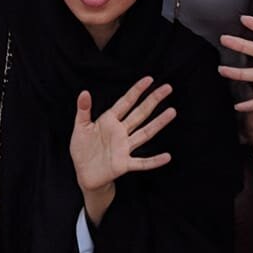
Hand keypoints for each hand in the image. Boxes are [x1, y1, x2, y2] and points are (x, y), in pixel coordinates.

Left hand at [69, 77, 174, 194]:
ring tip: (172, 111)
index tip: (149, 79)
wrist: (84, 174)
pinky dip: (154, 160)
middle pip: (140, 113)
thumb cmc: (82, 149)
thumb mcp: (80, 127)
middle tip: (168, 88)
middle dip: (153, 100)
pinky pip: (141, 162)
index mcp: (109, 121)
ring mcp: (124, 148)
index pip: (126, 102)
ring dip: (158, 123)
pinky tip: (167, 156)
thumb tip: (84, 92)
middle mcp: (120, 132)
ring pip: (145, 133)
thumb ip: (83, 110)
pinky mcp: (124, 164)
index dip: (137, 90)